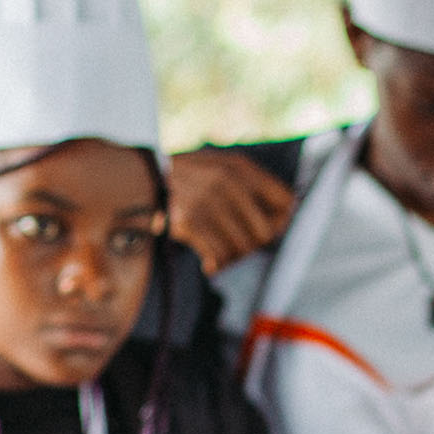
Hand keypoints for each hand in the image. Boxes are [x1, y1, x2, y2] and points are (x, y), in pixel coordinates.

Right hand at [166, 148, 297, 274]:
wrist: (143, 179)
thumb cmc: (191, 178)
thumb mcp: (223, 167)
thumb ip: (255, 186)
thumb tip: (290, 211)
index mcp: (240, 167)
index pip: (286, 202)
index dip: (281, 221)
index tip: (268, 228)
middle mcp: (226, 182)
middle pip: (265, 233)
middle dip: (255, 244)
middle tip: (241, 244)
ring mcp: (206, 202)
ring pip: (241, 249)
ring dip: (233, 257)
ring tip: (222, 252)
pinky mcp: (188, 222)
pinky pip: (218, 257)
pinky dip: (216, 265)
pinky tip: (210, 264)